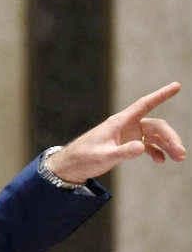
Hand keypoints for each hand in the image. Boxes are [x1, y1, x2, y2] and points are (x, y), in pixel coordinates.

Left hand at [46, 82, 185, 182]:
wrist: (72, 165)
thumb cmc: (84, 158)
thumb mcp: (103, 156)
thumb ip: (122, 152)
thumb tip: (142, 148)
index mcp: (119, 122)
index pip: (144, 104)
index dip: (161, 95)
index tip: (176, 85)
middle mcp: (126, 126)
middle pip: (155, 125)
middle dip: (170, 137)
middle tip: (181, 154)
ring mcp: (127, 135)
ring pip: (154, 136)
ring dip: (167, 145)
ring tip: (178, 158)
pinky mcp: (126, 145)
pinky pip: (147, 145)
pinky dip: (156, 151)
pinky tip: (161, 161)